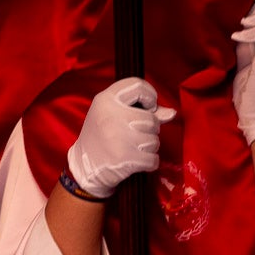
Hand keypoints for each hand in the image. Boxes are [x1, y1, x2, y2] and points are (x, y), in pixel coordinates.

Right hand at [67, 77, 176, 197]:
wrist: (83, 168)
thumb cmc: (100, 138)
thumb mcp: (113, 115)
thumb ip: (143, 110)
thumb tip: (171, 113)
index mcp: (106, 100)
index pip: (138, 86)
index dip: (149, 97)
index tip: (148, 107)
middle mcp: (112, 116)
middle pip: (152, 119)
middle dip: (149, 130)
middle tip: (134, 135)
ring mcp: (119, 137)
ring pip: (154, 140)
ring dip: (148, 147)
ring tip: (131, 148)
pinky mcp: (126, 158)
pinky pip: (153, 159)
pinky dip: (149, 163)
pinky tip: (135, 161)